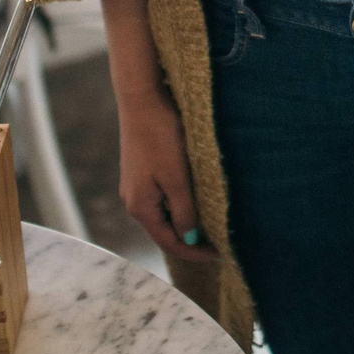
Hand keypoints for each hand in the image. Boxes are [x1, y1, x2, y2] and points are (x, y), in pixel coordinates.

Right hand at [117, 89, 214, 264]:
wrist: (142, 100)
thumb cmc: (161, 136)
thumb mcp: (178, 178)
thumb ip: (184, 211)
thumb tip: (189, 237)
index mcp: (140, 208)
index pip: (169, 243)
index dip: (195, 253)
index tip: (220, 254)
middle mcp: (133, 201)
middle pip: (165, 231)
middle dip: (191, 239)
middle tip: (220, 241)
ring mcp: (135, 186)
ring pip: (164, 214)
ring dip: (186, 221)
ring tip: (211, 222)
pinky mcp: (141, 172)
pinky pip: (162, 198)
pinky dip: (179, 204)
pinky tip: (196, 198)